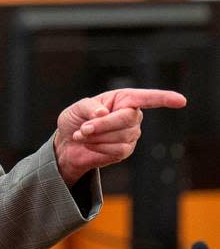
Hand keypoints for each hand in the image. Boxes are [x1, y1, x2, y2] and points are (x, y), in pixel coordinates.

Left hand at [53, 88, 187, 185]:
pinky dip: (99, 147)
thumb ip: (89, 107)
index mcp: (123, 99)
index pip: (147, 98)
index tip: (180, 100)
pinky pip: (117, 149)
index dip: (164, 99)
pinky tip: (89, 144)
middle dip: (103, 124)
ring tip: (82, 135)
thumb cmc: (75, 121)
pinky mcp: (126, 150)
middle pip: (127, 118)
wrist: (68, 144)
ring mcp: (131, 134)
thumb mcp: (76, 109)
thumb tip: (103, 112)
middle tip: (84, 128)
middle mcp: (132, 115)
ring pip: (122, 136)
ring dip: (97, 137)